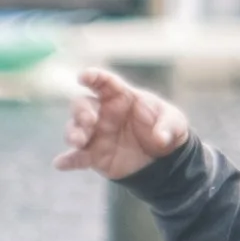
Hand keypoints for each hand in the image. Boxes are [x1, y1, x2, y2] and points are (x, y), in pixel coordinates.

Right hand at [53, 68, 191, 178]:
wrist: (164, 157)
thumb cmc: (166, 129)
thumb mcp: (176, 124)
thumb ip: (168, 127)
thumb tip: (160, 138)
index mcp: (121, 97)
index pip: (104, 82)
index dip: (93, 77)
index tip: (84, 77)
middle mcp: (103, 112)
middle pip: (82, 105)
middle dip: (81, 112)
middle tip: (89, 121)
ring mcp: (95, 133)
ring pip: (75, 129)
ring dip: (73, 134)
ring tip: (78, 142)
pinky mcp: (93, 154)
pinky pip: (77, 157)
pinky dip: (68, 160)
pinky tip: (61, 164)